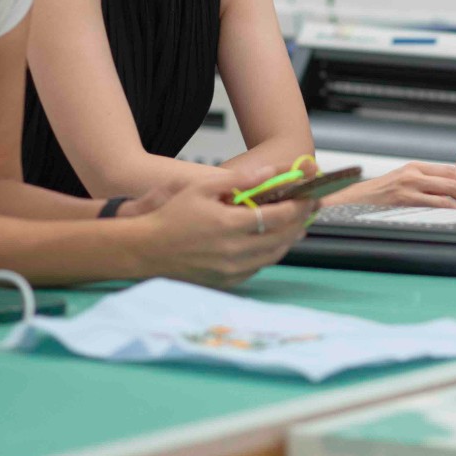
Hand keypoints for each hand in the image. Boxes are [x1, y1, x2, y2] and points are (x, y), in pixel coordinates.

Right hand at [131, 165, 311, 287]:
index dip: (299, 206)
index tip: (310, 196)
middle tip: (310, 208)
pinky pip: (258, 267)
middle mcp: (234, 252)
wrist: (145, 250)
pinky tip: (272, 240)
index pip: (279, 217)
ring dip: (289, 239)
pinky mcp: (227, 282)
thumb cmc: (171, 217)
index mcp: (230, 226)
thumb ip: (239, 180)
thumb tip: (271, 173)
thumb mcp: (202, 188)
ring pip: (274, 255)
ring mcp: (232, 270)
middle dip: (300, 221)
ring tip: (298, 223)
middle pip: (282, 238)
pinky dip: (270, 253)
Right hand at [328, 162, 455, 209]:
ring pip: (445, 193)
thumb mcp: (401, 181)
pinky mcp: (404, 202)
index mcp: (414, 167)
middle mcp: (413, 174)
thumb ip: (422, 182)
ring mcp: (408, 188)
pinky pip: (433, 206)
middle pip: (450, 179)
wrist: (354, 201)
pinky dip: (449, 211)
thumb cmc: (380, 195)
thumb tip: (450, 191)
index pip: (448, 169)